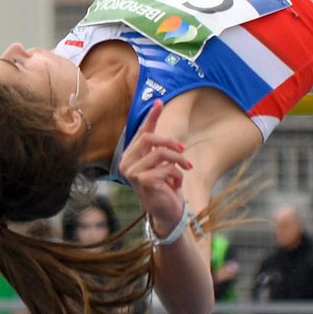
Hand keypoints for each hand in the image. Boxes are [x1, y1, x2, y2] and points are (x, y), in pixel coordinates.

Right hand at [119, 100, 192, 235]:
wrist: (166, 212)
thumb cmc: (165, 185)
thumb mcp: (163, 161)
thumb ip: (160, 143)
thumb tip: (160, 110)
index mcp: (130, 155)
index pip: (141, 132)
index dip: (151, 117)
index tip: (160, 102)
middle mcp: (126, 163)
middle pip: (150, 139)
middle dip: (171, 143)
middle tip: (184, 149)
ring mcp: (131, 173)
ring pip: (161, 154)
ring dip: (178, 160)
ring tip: (186, 168)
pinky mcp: (142, 182)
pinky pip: (166, 169)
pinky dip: (177, 175)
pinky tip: (176, 184)